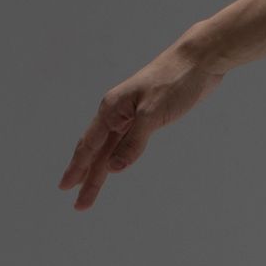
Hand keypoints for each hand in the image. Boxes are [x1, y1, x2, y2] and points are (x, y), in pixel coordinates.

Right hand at [57, 39, 226, 211]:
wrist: (201, 59)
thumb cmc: (176, 81)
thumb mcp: (153, 114)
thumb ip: (133, 142)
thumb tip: (113, 169)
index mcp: (112, 109)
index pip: (89, 146)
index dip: (77, 169)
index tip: (65, 188)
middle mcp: (117, 112)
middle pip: (98, 152)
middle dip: (88, 178)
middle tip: (79, 205)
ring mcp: (132, 114)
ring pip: (112, 149)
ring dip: (103, 170)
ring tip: (92, 191)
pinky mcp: (149, 115)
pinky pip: (127, 142)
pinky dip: (120, 156)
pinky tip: (117, 164)